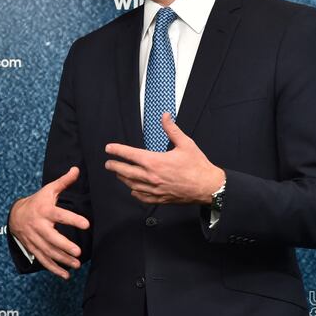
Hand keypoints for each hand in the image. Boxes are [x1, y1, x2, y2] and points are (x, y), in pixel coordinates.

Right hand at [9, 166, 89, 279]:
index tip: (86, 224)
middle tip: (78, 252)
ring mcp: (34, 239)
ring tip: (77, 264)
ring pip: (48, 251)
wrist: (15, 215)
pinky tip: (66, 275)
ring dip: (62, 260)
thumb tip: (77, 169)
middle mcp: (38, 226)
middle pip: (51, 237)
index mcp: (44, 210)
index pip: (60, 214)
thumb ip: (64, 182)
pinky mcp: (34, 248)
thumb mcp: (49, 190)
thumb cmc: (37, 201)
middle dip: (64, 246)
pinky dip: (54, 269)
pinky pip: (43, 260)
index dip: (73, 219)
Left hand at [105, 114, 224, 203]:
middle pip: (125, 171)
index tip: (109, 148)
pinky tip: (133, 189)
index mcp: (155, 162)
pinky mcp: (160, 198)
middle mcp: (151, 176)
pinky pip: (142, 197)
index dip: (117, 150)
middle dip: (114, 166)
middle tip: (108, 163)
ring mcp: (154, 189)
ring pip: (131, 184)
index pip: (130, 154)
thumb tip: (165, 116)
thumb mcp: (185, 144)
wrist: (207, 187)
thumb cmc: (198, 166)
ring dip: (123, 178)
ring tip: (118, 174)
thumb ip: (172, 129)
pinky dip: (135, 192)